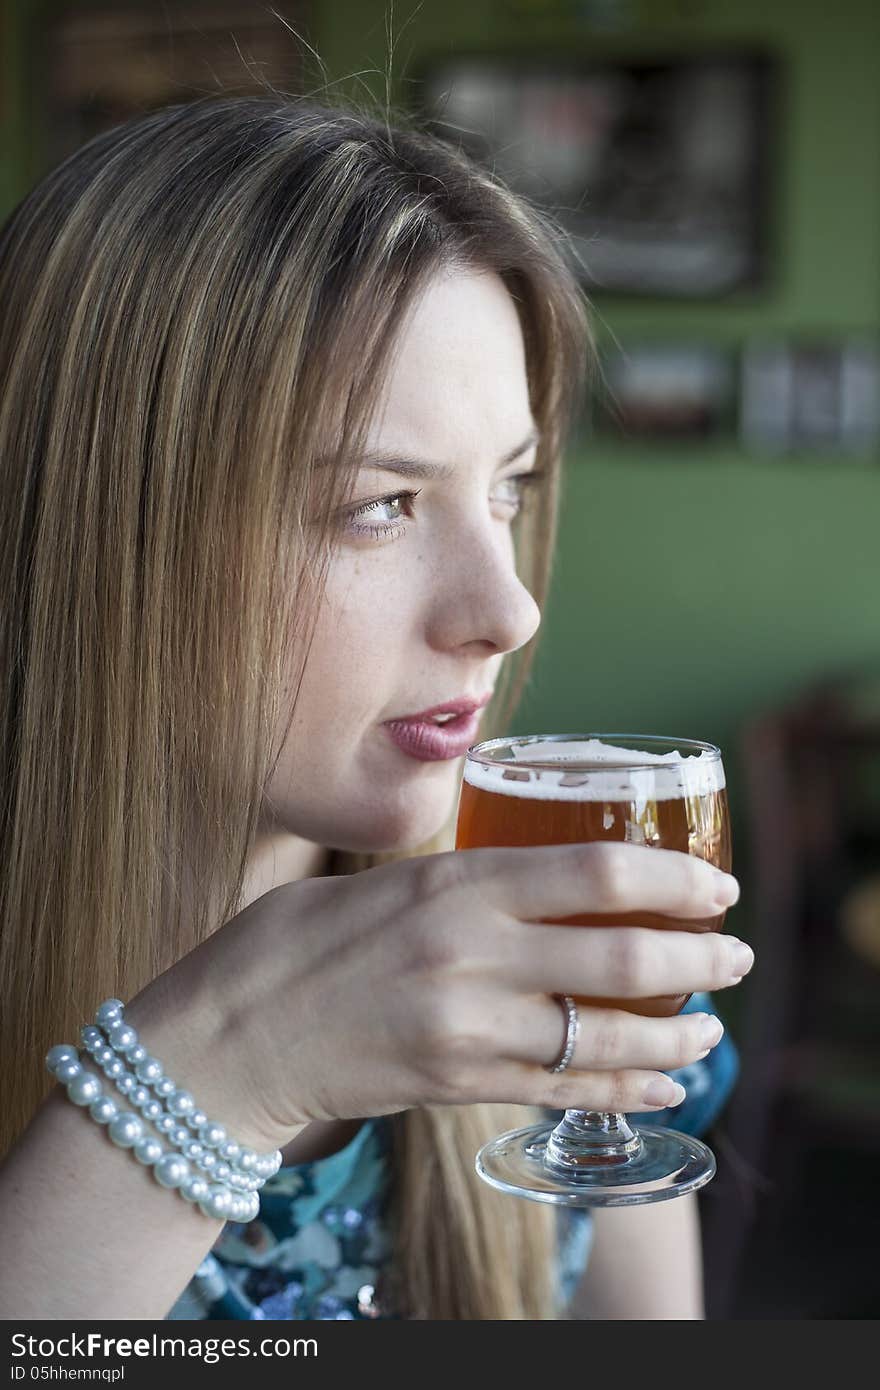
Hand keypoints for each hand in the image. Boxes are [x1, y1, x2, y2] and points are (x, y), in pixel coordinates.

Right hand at [128, 843, 747, 1150]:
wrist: (224, 1042)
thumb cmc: (286, 946)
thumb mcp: (376, 881)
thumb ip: (457, 881)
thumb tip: (529, 876)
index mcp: (450, 885)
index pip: (591, 870)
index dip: (670, 875)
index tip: (713, 882)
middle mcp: (469, 955)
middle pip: (619, 952)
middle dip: (698, 955)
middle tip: (736, 954)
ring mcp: (466, 1029)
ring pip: (604, 1035)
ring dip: (675, 1033)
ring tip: (712, 1029)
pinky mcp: (456, 1087)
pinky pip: (562, 1094)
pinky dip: (623, 1091)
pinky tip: (662, 1083)